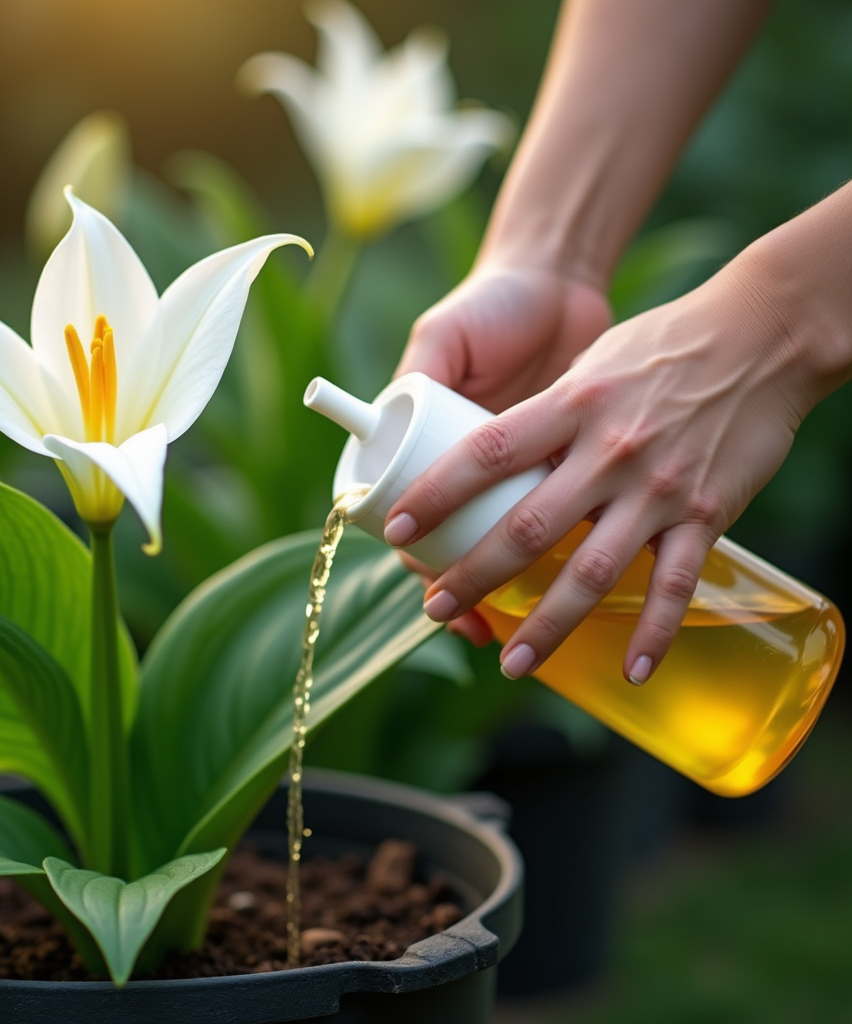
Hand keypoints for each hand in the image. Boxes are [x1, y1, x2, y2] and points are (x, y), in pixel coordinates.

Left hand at [385, 258, 809, 682]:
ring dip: (547, 624)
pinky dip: (654, 632)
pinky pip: (676, 585)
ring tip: (512, 663)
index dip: (433, 495)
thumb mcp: (588, 366)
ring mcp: (657, 487)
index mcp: (570, 405)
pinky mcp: (705, 513)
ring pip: (591, 570)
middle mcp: (608, 450)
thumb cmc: (663, 343)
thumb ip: (545, 415)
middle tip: (435, 608)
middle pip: (526, 528)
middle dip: (473, 575)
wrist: (762, 334)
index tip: (396, 529)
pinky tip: (630, 671)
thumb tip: (498, 461)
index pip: (484, 455)